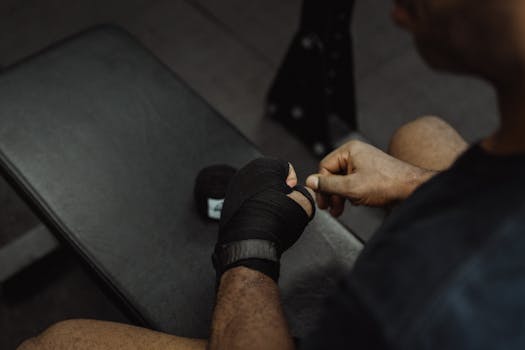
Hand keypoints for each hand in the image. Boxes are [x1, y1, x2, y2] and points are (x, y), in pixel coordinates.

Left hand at [214, 158, 314, 281]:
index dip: (293, 185)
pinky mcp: (227, 203)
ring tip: (271, 216)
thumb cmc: (276, 220)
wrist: (251, 242)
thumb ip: (307, 193)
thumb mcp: (304, 204)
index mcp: (265, 165)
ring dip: (265, 200)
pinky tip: (259, 221)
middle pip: (270, 178)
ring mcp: (234, 187)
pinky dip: (253, 209)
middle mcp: (246, 172)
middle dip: (278, 191)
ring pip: (257, 190)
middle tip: (283, 207)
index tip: (292, 197)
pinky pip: (246, 202)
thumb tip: (304, 194)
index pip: (287, 169)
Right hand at [306, 140, 433, 214]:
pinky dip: (350, 194)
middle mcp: (356, 154)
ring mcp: (363, 163)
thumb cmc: (388, 184)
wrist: (412, 189)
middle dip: (331, 193)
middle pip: (332, 174)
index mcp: (350, 151)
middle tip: (330, 207)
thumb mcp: (351, 187)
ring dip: (340, 196)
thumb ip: (328, 185)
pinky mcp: (369, 174)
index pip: (324, 167)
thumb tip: (310, 181)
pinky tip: (353, 204)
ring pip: (342, 180)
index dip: (322, 186)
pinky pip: (352, 183)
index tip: (323, 201)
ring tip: (340, 209)